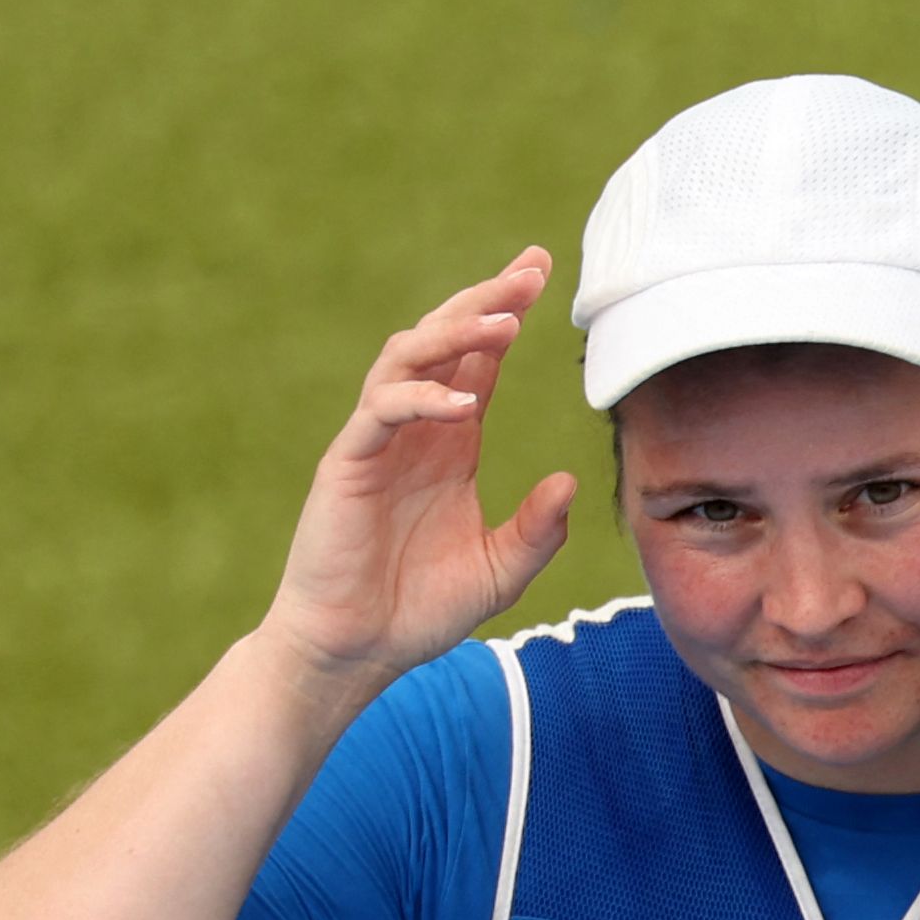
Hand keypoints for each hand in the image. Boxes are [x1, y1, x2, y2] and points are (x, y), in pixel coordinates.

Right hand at [260, 253, 575, 696]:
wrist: (358, 649)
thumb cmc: (420, 609)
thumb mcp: (501, 570)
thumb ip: (539, 530)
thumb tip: (572, 482)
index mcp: (451, 445)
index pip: (481, 364)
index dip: (506, 318)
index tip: (542, 278)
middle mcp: (415, 432)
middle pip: (446, 343)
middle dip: (486, 301)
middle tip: (532, 271)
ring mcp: (378, 442)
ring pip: (409, 360)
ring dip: (455, 335)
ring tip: (504, 322)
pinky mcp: (348, 464)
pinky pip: (381, 413)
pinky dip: (422, 400)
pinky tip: (464, 403)